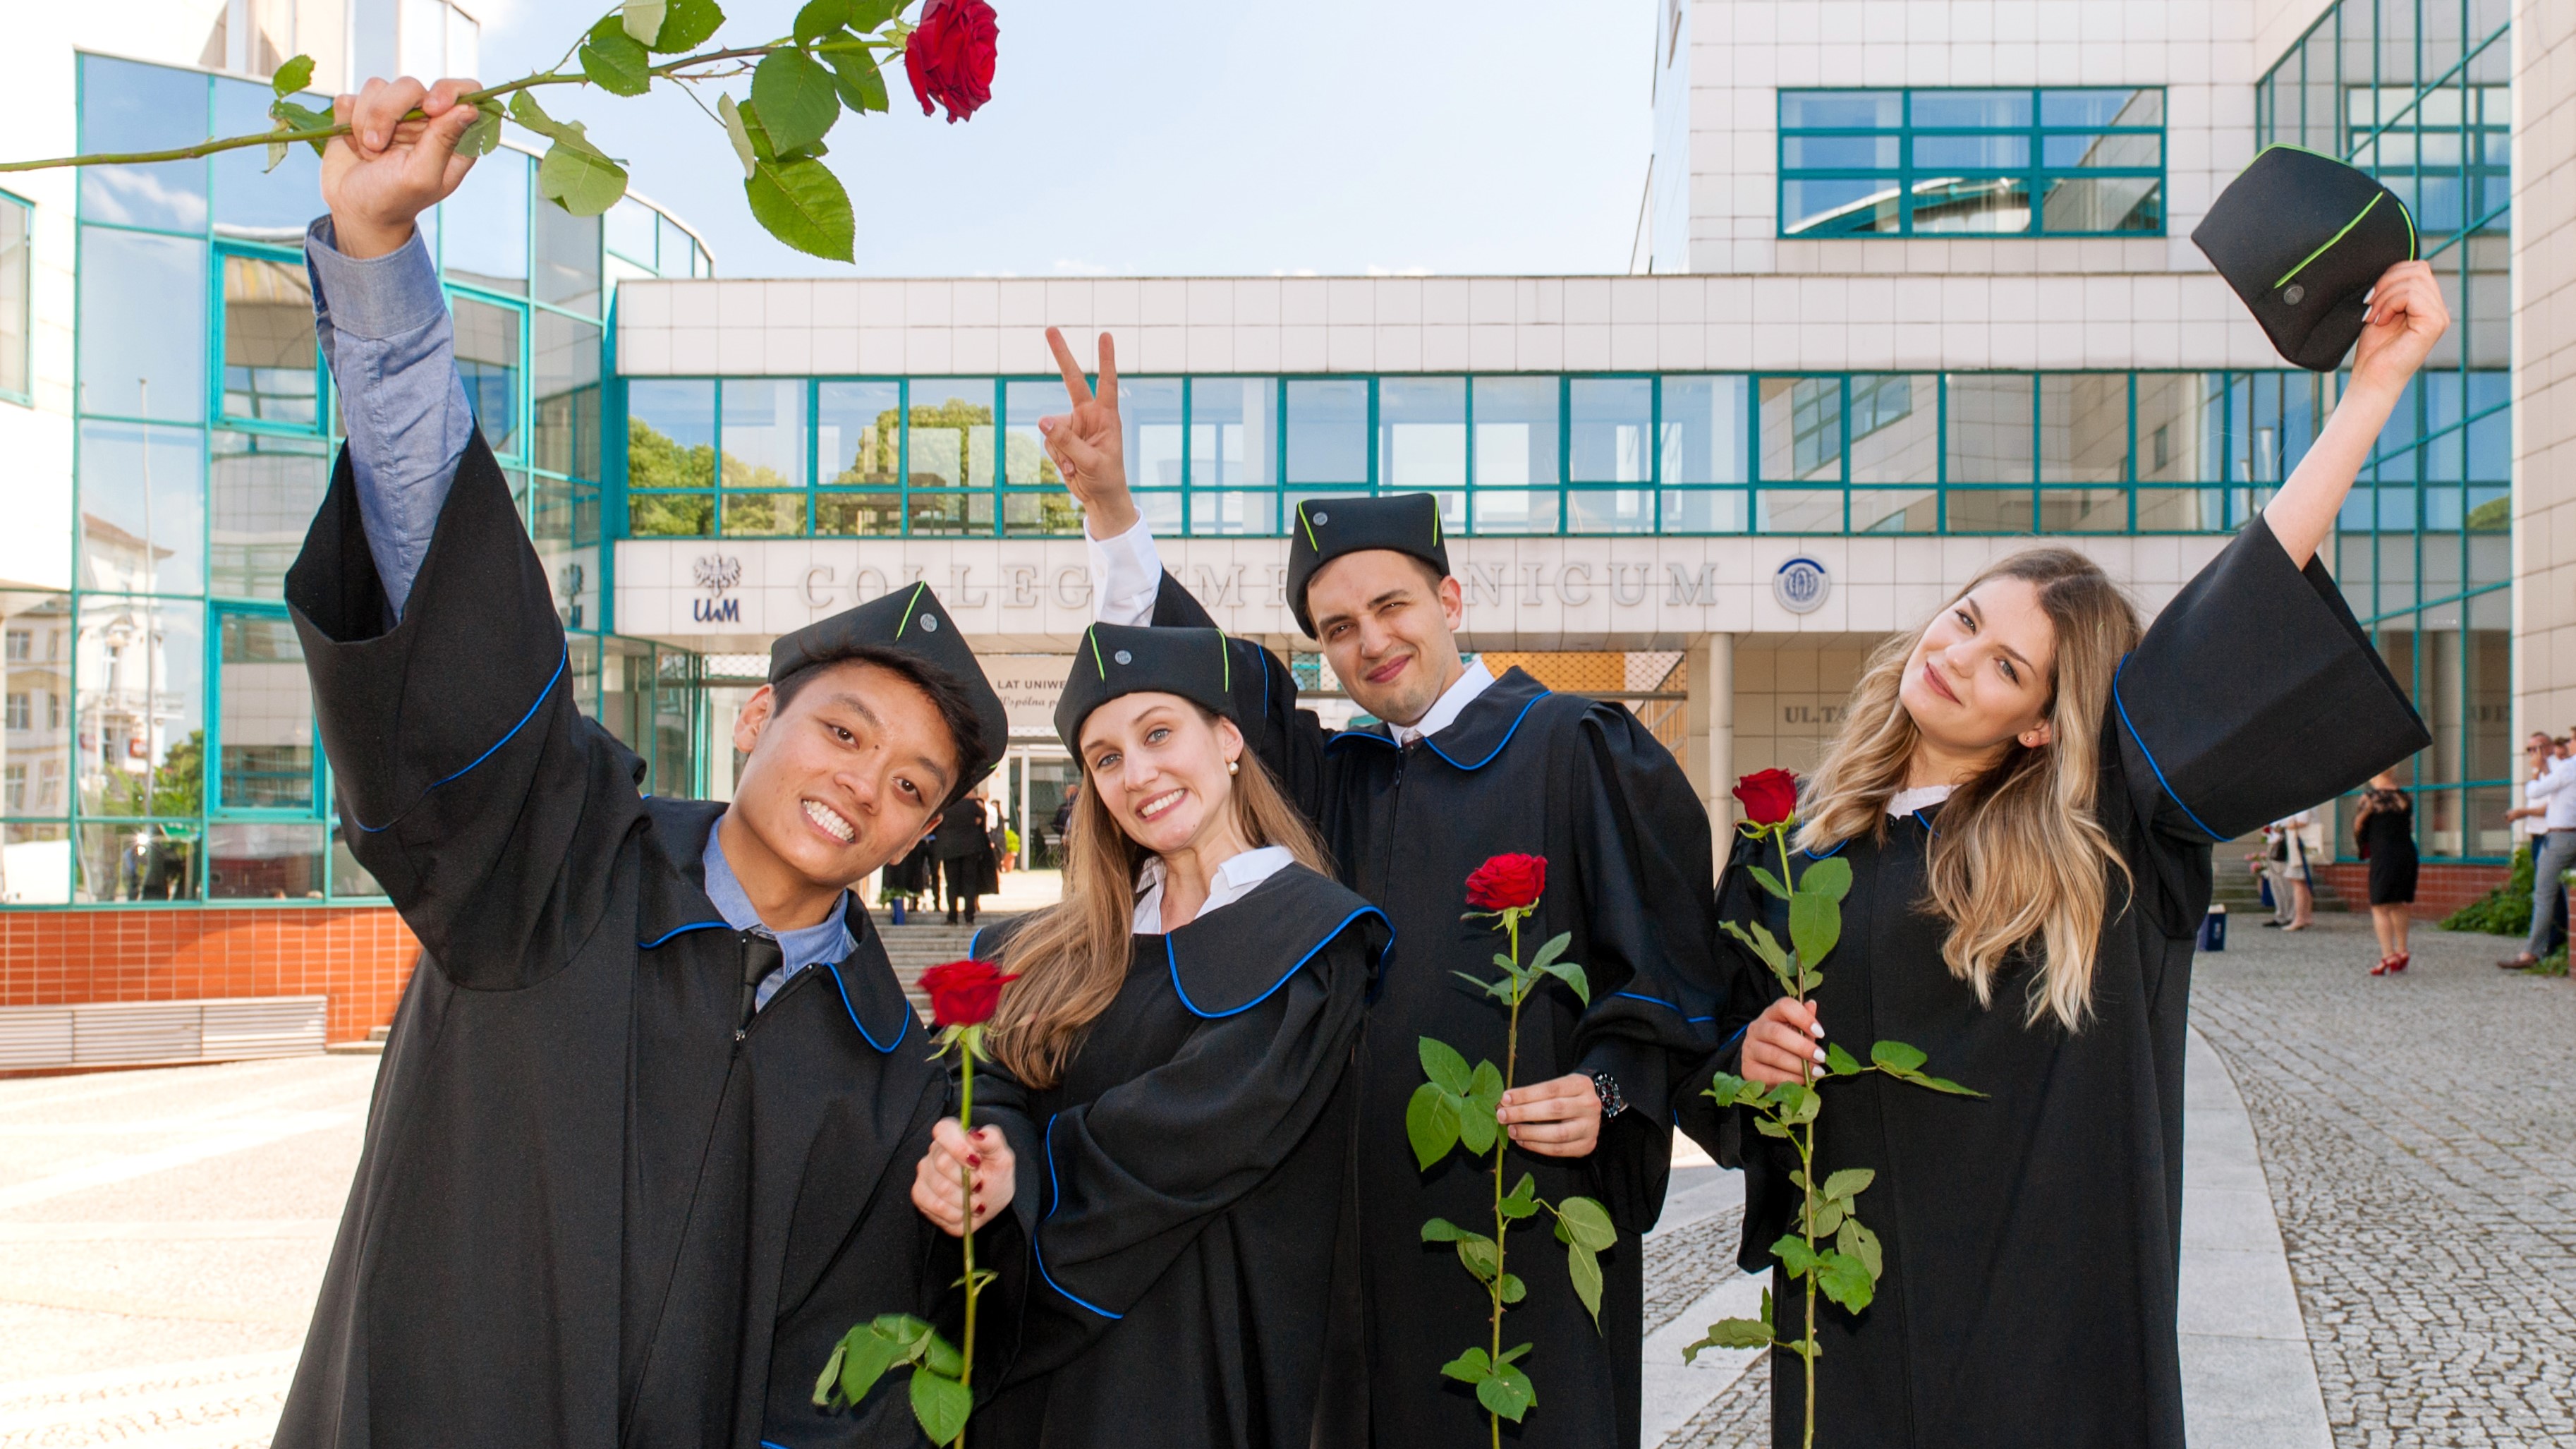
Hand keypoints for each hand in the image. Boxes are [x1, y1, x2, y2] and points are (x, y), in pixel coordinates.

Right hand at [322, 76, 483, 259]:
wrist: (353, 210)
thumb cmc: (394, 199)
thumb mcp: (422, 176)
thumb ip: (443, 140)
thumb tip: (469, 108)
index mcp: (451, 136)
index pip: (466, 93)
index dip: (450, 91)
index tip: (432, 107)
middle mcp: (425, 119)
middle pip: (411, 86)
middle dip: (388, 114)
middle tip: (379, 146)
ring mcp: (393, 112)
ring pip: (377, 87)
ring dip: (366, 122)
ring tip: (370, 153)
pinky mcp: (362, 110)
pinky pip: (351, 97)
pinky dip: (349, 121)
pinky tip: (355, 144)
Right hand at [910, 1120, 1013, 1237]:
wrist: (990, 1203)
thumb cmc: (995, 1176)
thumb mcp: (1002, 1158)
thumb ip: (993, 1142)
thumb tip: (977, 1134)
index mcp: (954, 1136)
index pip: (943, 1130)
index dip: (958, 1146)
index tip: (976, 1161)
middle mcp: (934, 1152)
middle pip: (942, 1163)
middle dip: (967, 1180)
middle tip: (979, 1186)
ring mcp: (925, 1174)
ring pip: (940, 1188)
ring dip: (964, 1200)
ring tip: (975, 1202)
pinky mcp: (920, 1195)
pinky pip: (935, 1206)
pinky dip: (955, 1213)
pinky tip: (963, 1211)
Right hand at [1038, 328, 1134, 538]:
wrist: (1100, 496)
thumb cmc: (1106, 478)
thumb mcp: (1090, 462)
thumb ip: (1067, 441)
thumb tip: (1042, 419)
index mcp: (1107, 416)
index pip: (1107, 383)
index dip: (1106, 359)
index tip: (1105, 335)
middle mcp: (1089, 415)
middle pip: (1072, 380)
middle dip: (1061, 355)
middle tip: (1050, 328)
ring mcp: (1073, 425)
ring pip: (1051, 426)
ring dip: (1059, 450)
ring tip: (1075, 467)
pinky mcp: (1061, 437)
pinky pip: (1048, 440)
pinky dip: (1056, 457)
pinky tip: (1069, 469)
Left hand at [1495, 1072, 1602, 1156]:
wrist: (1590, 1111)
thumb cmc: (1566, 1096)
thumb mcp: (1556, 1087)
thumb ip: (1532, 1094)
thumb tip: (1503, 1103)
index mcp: (1581, 1085)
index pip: (1551, 1089)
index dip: (1526, 1094)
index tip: (1505, 1098)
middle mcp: (1589, 1105)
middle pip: (1555, 1109)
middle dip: (1524, 1113)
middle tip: (1502, 1115)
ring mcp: (1591, 1127)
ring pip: (1558, 1133)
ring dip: (1530, 1133)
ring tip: (1511, 1130)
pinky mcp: (1587, 1145)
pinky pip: (1560, 1150)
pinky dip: (1538, 1147)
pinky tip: (1522, 1141)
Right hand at [1740, 997, 1825, 1086]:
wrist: (1761, 1065)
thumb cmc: (1784, 1045)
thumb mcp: (1796, 1031)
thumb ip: (1804, 1021)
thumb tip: (1812, 1005)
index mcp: (1770, 1015)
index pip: (1784, 1006)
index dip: (1803, 1017)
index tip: (1820, 1033)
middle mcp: (1756, 1029)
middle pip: (1777, 1033)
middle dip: (1802, 1047)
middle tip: (1821, 1057)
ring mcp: (1749, 1049)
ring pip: (1773, 1055)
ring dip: (1798, 1066)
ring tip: (1816, 1072)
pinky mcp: (1748, 1069)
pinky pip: (1769, 1075)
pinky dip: (1789, 1079)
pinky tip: (1803, 1081)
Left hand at [2348, 259, 2448, 398]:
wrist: (2372, 379)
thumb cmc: (2374, 350)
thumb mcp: (2383, 310)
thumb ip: (2393, 289)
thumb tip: (2393, 265)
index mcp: (2428, 305)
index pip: (2417, 268)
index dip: (2390, 275)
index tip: (2370, 297)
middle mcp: (2439, 309)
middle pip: (2418, 269)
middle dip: (2386, 282)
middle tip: (2369, 305)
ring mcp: (2440, 316)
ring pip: (2413, 280)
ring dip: (2385, 295)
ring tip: (2374, 316)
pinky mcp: (2434, 323)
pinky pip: (2411, 294)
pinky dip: (2389, 304)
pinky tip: (2381, 321)